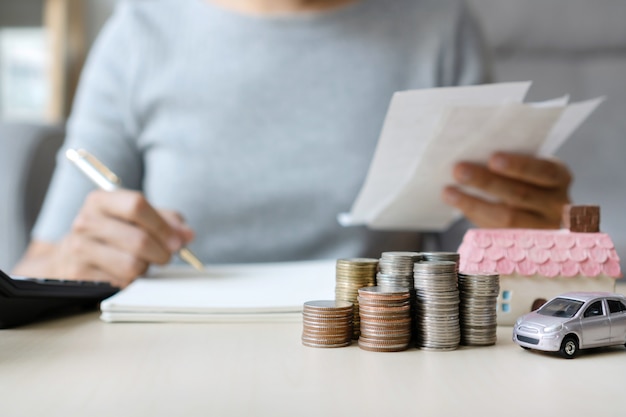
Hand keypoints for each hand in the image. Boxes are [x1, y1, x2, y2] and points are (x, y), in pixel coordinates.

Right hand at [14, 190, 193, 287]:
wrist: (70, 256)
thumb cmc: (112, 233)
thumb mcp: (136, 218)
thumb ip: (166, 221)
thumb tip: (187, 235)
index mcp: (100, 201)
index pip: (137, 205)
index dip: (163, 225)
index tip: (178, 241)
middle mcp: (85, 222)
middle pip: (139, 239)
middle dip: (162, 252)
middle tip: (165, 257)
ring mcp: (79, 249)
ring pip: (132, 264)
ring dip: (146, 268)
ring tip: (142, 263)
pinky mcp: (80, 275)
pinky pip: (121, 283)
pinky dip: (131, 281)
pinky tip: (125, 274)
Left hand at [442, 152, 571, 228]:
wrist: (537, 213)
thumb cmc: (525, 181)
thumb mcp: (527, 169)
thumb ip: (507, 163)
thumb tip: (472, 154)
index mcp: (560, 177)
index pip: (544, 171)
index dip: (519, 166)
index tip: (492, 159)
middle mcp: (557, 204)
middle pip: (521, 194)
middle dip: (487, 182)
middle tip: (459, 170)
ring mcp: (543, 228)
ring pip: (508, 217)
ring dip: (474, 203)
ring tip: (449, 192)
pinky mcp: (524, 242)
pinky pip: (498, 231)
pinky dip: (475, 216)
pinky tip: (458, 205)